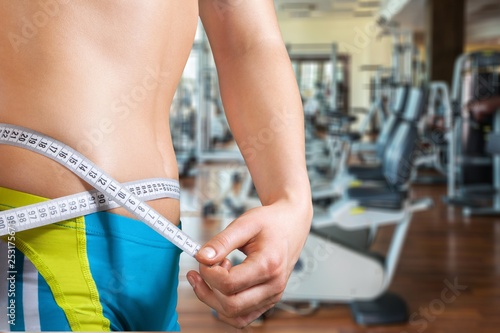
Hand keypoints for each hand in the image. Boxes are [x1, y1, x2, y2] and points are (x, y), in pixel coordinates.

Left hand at [186, 200, 311, 327]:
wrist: (290, 225)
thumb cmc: (270, 223)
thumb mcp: (245, 223)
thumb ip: (222, 242)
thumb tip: (201, 257)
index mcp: (269, 264)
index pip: (229, 284)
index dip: (208, 273)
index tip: (203, 258)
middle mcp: (274, 285)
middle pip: (230, 305)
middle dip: (208, 288)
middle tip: (204, 267)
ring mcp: (272, 296)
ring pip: (234, 315)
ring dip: (214, 299)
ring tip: (213, 275)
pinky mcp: (268, 301)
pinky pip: (242, 317)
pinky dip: (225, 307)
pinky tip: (220, 288)